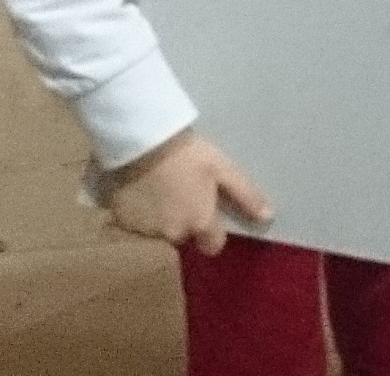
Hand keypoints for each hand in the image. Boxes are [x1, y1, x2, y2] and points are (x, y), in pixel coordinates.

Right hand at [103, 129, 270, 254]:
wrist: (143, 143)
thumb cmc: (189, 156)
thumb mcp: (223, 170)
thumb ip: (246, 196)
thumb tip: (267, 217)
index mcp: (200, 224)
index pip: (212, 246)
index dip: (212, 232)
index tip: (208, 214)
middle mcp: (173, 234)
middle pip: (184, 237)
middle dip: (185, 222)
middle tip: (182, 194)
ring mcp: (145, 230)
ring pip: (159, 232)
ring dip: (161, 218)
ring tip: (161, 189)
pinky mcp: (122, 222)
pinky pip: (135, 224)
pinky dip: (140, 213)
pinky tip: (142, 191)